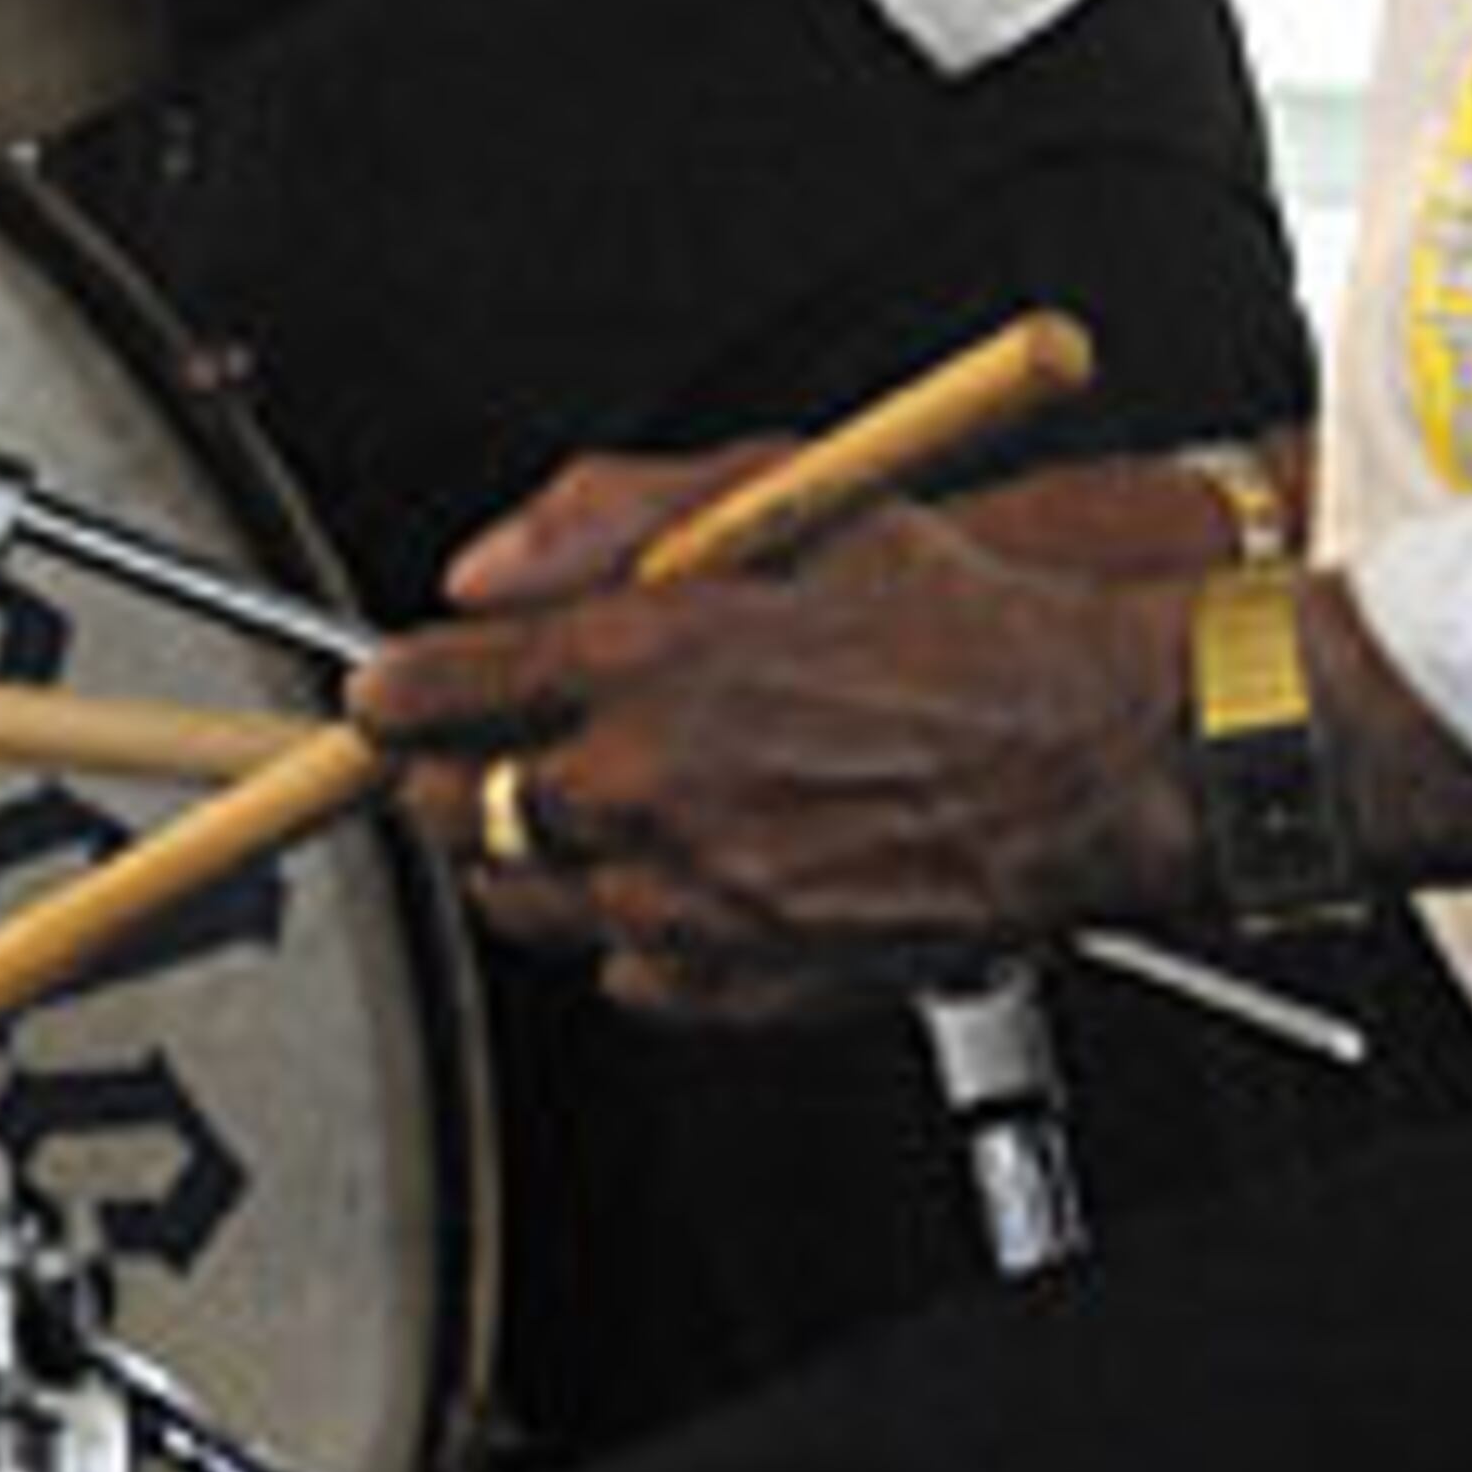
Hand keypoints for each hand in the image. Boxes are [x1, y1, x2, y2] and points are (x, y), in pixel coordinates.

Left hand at [355, 494, 1199, 1022]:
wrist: (1089, 757)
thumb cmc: (961, 619)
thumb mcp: (786, 493)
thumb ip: (605, 511)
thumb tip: (481, 567)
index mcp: (648, 653)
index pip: (435, 686)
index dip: (391, 688)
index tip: (381, 690)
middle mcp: (651, 782)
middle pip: (450, 803)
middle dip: (443, 767)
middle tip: (482, 741)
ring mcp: (690, 893)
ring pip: (516, 898)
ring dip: (523, 850)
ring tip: (594, 801)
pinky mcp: (739, 978)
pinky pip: (616, 971)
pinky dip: (623, 926)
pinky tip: (683, 867)